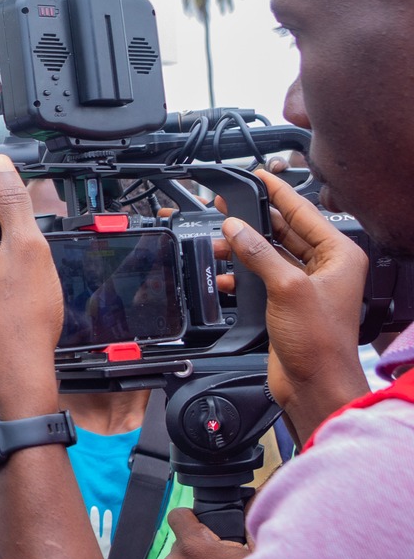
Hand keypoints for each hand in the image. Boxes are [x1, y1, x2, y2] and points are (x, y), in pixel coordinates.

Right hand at [216, 170, 369, 443]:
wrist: (315, 383)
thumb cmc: (319, 341)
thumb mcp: (287, 288)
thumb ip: (259, 253)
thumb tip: (237, 228)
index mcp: (339, 255)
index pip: (304, 212)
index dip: (279, 192)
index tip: (259, 176)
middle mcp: (325, 267)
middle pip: (285, 232)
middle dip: (254, 223)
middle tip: (227, 208)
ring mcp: (306, 285)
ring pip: (270, 254)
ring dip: (244, 250)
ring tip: (219, 244)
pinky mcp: (288, 303)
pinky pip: (262, 278)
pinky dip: (243, 275)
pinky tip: (227, 276)